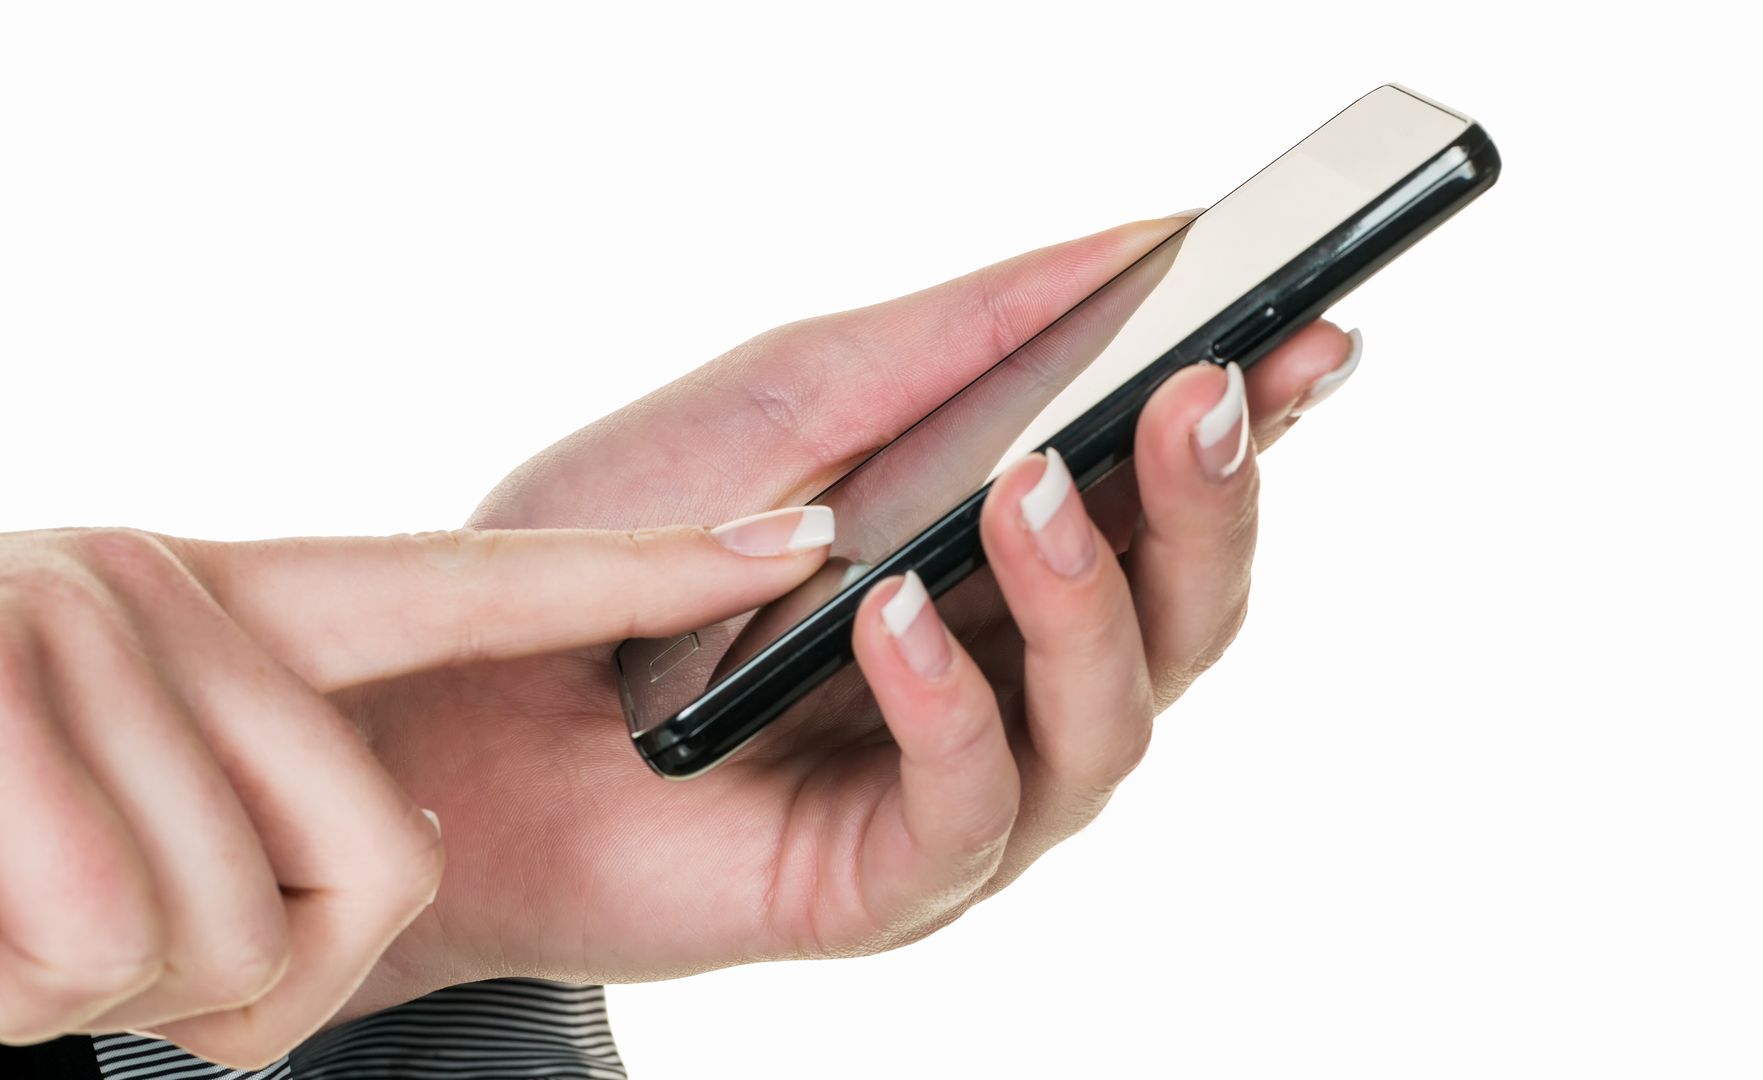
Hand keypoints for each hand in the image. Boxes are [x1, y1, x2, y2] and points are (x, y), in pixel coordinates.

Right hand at [0, 522, 827, 1065]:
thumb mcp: (98, 818)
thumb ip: (240, 829)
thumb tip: (347, 895)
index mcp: (223, 605)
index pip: (480, 584)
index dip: (646, 576)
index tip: (796, 541)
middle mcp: (167, 586)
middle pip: (369, 866)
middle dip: (239, 982)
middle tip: (76, 948)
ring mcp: (75, 617)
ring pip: (215, 929)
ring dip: (87, 991)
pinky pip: (90, 933)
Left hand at [344, 215, 1363, 1008]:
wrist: (449, 712)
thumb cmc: (615, 547)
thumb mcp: (789, 398)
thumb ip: (957, 333)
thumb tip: (1135, 239)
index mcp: (1003, 568)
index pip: (1168, 501)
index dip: (1256, 425)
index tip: (1313, 329)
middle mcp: (1012, 684)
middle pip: (1182, 615)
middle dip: (1208, 502)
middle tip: (1210, 390)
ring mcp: (962, 791)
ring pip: (1111, 719)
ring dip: (1089, 595)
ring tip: (1035, 487)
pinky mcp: (883, 882)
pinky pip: (967, 806)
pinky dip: (948, 704)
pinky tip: (895, 611)